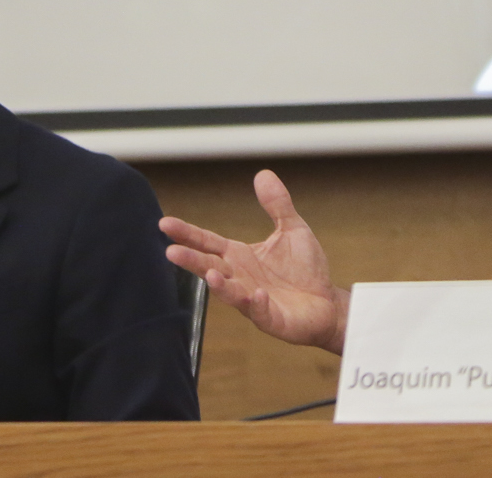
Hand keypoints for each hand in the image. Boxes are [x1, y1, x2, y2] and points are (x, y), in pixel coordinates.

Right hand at [160, 169, 350, 352]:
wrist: (327, 303)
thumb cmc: (305, 269)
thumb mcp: (292, 229)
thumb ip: (277, 205)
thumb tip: (262, 174)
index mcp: (239, 256)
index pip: (207, 242)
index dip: (186, 233)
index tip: (164, 223)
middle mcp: (240, 278)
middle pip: (209, 267)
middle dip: (191, 261)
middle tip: (171, 252)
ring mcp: (252, 300)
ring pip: (230, 293)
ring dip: (220, 286)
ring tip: (210, 274)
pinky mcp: (270, 318)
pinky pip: (259, 312)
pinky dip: (256, 304)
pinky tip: (257, 294)